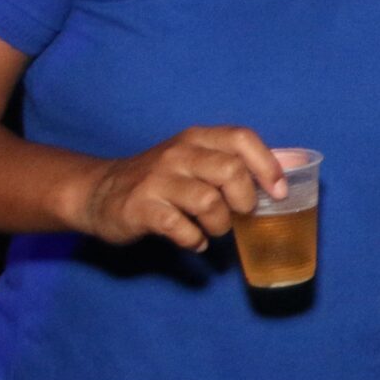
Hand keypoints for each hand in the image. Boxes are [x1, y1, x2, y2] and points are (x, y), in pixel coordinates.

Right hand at [64, 125, 284, 249]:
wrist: (98, 192)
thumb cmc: (160, 180)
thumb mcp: (193, 161)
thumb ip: (229, 164)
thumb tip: (280, 181)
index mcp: (197, 139)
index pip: (242, 138)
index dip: (267, 165)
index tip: (278, 192)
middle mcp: (178, 154)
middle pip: (230, 170)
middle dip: (244, 199)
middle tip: (240, 214)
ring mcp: (157, 180)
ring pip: (208, 200)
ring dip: (220, 224)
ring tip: (213, 230)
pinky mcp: (140, 208)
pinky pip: (180, 227)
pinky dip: (194, 240)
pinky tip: (193, 242)